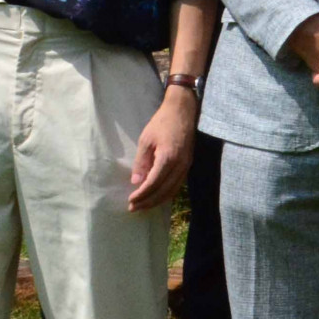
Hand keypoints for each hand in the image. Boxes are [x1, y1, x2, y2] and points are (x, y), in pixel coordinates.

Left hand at [129, 84, 197, 209]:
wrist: (183, 110)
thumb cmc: (162, 122)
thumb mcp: (146, 139)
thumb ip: (141, 162)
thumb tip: (136, 182)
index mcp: (168, 158)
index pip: (154, 184)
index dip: (142, 195)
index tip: (130, 201)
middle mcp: (180, 165)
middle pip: (164, 191)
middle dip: (148, 202)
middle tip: (134, 208)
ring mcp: (187, 165)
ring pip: (172, 190)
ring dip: (157, 200)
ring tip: (143, 205)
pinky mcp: (188, 164)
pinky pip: (177, 184)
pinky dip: (166, 193)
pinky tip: (157, 196)